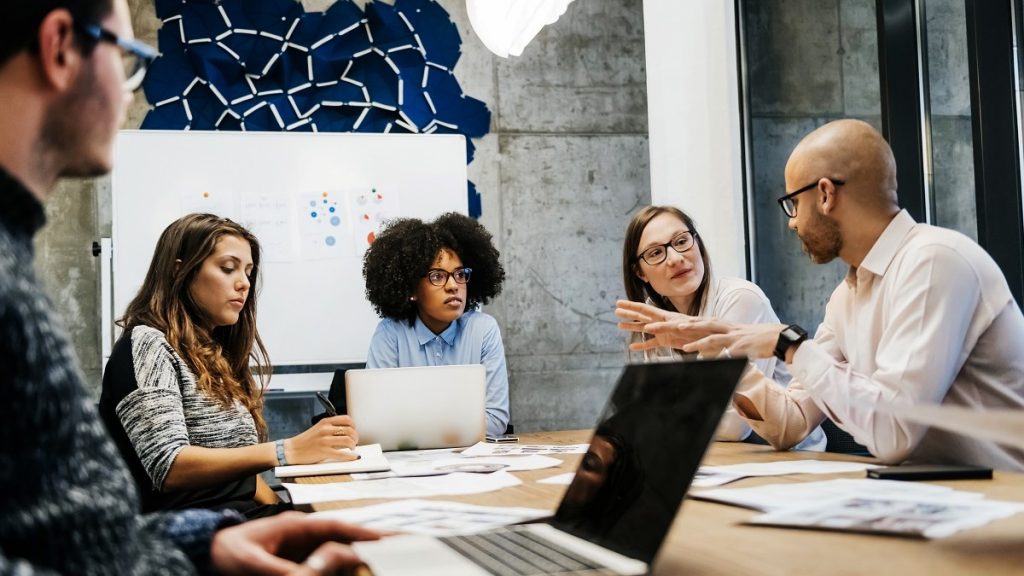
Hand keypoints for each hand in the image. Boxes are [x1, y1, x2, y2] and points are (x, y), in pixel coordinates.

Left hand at [210, 511, 381, 575]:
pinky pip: (321, 567)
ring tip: (382, 562)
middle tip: (397, 548)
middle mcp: (302, 537)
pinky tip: (354, 570)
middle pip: (343, 540)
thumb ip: (285, 570)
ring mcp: (300, 551)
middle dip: (369, 543)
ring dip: (357, 558)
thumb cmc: (227, 552)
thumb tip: (315, 574)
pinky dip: (339, 568)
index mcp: (295, 527)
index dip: (362, 532)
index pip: (335, 527)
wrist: (206, 554)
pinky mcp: (295, 565)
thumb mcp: (254, 563)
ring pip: (335, 554)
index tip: (386, 538)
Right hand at [287, 415, 359, 463]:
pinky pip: (342, 454)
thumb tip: (347, 432)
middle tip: (354, 442)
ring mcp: (324, 440)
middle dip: (355, 437)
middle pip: (350, 430)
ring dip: (353, 445)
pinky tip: (352, 456)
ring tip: (351, 448)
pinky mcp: (324, 451)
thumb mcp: (318, 428)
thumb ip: (331, 428)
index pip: (347, 419)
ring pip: (348, 440)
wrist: (292, 450)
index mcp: (325, 422)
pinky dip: (350, 456)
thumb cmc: (305, 441)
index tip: (354, 431)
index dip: (354, 426)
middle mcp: (325, 429)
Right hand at [615, 300, 692, 349]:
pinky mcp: (665, 342)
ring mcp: (661, 332)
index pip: (644, 309)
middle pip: (641, 316)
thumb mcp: (681, 327)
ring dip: (632, 327)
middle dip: (628, 313)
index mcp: (663, 316)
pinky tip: (632, 347)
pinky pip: (650, 344)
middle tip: (615, 310)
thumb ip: (664, 327)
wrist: (707, 337)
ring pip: (643, 328)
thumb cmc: (696, 329)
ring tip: (619, 326)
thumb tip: (647, 328)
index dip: (630, 306)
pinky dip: (641, 346)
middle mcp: (660, 322)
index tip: (619, 303)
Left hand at [679, 321, 784, 359]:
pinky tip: (713, 362)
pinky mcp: (743, 347)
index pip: (702, 321)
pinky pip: (729, 353)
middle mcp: (727, 329)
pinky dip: (720, 357)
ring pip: (713, 338)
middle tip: (672, 327)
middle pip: (702, 325)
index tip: (671, 321)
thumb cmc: (755, 338)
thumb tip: (709, 352)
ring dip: (698, 343)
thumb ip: (721, 342)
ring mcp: (734, 337)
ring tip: (685, 347)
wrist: (777, 337)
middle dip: (686, 326)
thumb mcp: (735, 337)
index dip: (686, 321)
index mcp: (724, 325)